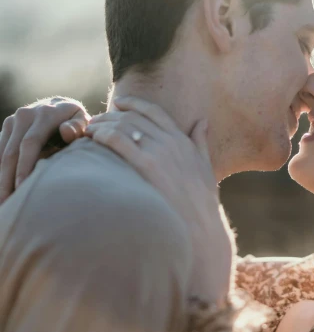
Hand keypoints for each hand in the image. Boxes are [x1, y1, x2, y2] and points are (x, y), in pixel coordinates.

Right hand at [0, 97, 90, 202]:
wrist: (61, 105)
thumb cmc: (77, 122)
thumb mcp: (83, 122)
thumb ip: (78, 128)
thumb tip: (66, 132)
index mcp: (45, 114)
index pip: (30, 144)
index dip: (24, 166)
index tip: (21, 187)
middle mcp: (25, 115)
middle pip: (11, 152)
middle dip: (7, 179)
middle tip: (6, 203)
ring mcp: (12, 121)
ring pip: (2, 154)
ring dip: (1, 178)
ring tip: (3, 202)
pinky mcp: (6, 128)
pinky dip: (0, 171)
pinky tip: (2, 188)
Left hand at [85, 96, 234, 304]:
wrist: (201, 227)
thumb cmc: (202, 203)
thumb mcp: (206, 167)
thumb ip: (201, 142)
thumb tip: (202, 122)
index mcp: (183, 140)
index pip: (154, 111)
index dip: (133, 104)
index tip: (118, 104)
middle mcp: (171, 141)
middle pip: (133, 116)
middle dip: (111, 115)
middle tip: (95, 120)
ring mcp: (159, 152)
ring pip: (122, 125)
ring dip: (102, 123)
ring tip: (88, 129)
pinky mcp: (147, 165)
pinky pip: (117, 140)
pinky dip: (102, 134)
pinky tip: (92, 139)